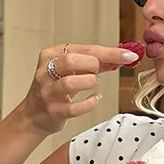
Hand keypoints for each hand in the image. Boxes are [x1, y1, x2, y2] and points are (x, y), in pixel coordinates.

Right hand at [16, 43, 138, 136]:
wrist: (34, 115)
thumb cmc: (55, 89)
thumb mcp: (71, 70)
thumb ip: (93, 63)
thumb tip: (119, 58)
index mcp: (51, 54)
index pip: (85, 49)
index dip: (110, 53)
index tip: (129, 55)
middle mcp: (46, 71)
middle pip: (73, 60)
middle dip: (93, 66)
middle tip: (97, 73)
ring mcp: (48, 91)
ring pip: (72, 82)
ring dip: (89, 82)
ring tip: (92, 85)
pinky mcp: (53, 110)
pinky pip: (76, 107)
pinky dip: (90, 102)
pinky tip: (94, 98)